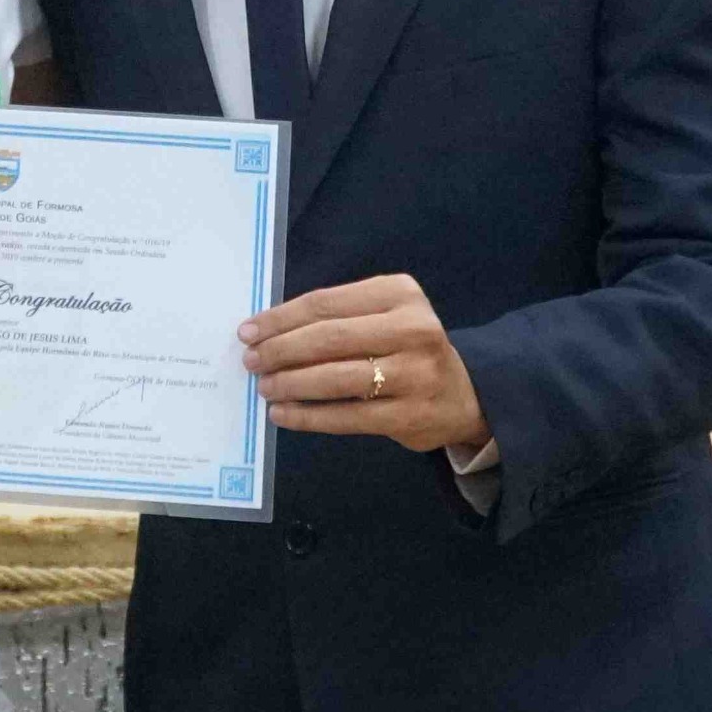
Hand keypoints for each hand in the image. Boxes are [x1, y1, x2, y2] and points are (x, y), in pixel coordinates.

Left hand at [241, 275, 486, 454]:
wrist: (462, 395)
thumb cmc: (407, 349)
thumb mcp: (383, 316)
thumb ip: (337, 317)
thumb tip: (267, 332)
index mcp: (400, 294)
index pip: (325, 304)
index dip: (280, 318)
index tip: (248, 331)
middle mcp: (412, 329)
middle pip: (329, 338)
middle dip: (281, 351)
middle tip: (251, 361)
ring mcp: (414, 374)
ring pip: (336, 378)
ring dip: (291, 384)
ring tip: (265, 387)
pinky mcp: (409, 415)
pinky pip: (347, 416)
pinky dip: (308, 416)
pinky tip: (284, 414)